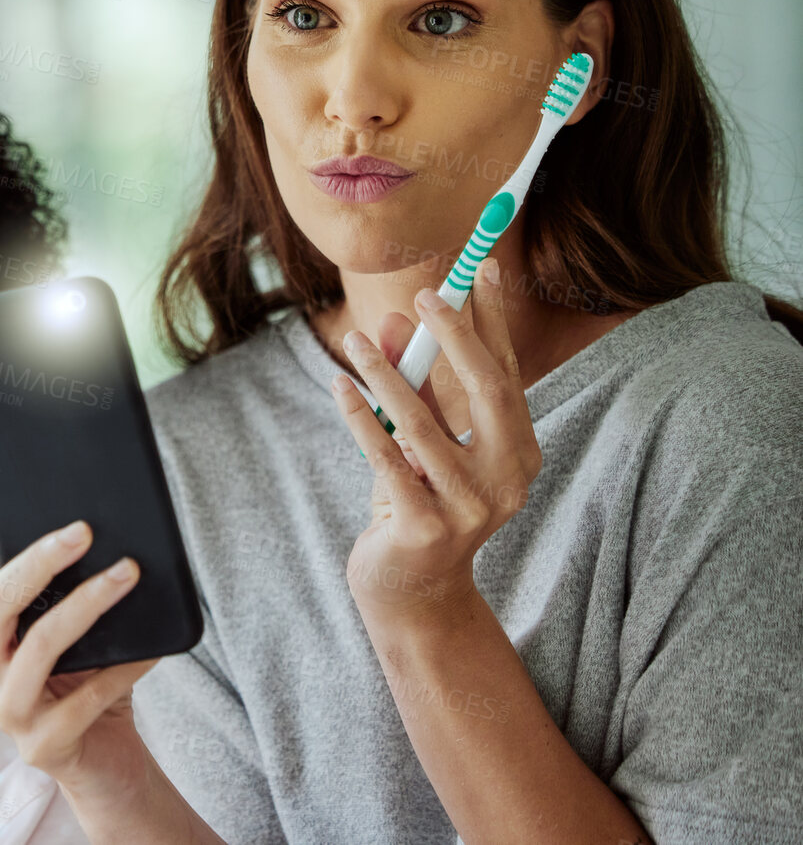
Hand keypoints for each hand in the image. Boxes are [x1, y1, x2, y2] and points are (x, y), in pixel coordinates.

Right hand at [0, 449, 159, 800]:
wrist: (107, 766)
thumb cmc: (89, 684)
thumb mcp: (71, 629)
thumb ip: (64, 585)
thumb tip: (86, 515)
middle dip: (39, 559)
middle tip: (83, 528)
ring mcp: (8, 712)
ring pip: (39, 645)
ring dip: (86, 604)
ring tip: (128, 573)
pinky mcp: (44, 747)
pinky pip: (85, 697)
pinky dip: (123, 667)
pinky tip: (151, 648)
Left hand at [330, 258, 540, 631]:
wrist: (410, 589)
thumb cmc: (417, 502)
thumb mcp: (419, 440)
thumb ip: (414, 385)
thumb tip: (393, 318)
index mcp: (519, 453)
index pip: (508, 373)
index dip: (494, 320)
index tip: (483, 269)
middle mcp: (508, 479)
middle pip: (488, 390)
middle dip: (457, 334)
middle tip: (424, 291)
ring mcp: (471, 508)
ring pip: (423, 423)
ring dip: (384, 374)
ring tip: (352, 338)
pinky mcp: (426, 527)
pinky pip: (386, 457)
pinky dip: (360, 417)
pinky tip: (339, 384)